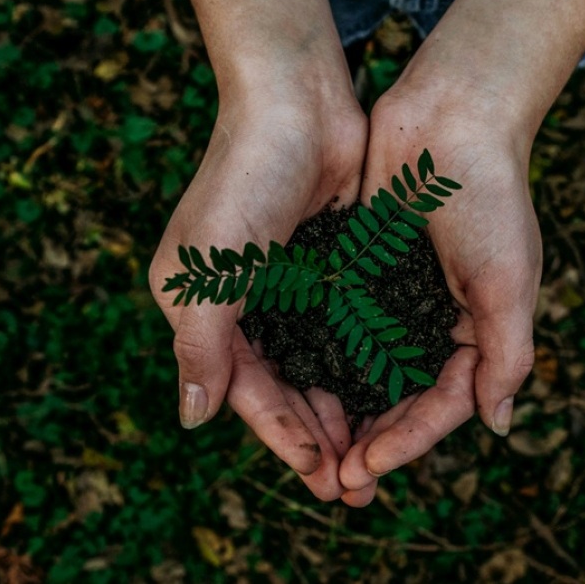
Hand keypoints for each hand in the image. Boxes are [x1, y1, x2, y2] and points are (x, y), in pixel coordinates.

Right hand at [149, 88, 365, 500]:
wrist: (297, 100)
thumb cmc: (243, 179)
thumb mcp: (209, 269)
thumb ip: (201, 345)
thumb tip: (193, 419)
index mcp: (202, 308)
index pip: (245, 389)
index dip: (282, 435)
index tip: (321, 474)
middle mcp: (243, 303)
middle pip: (284, 386)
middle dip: (318, 436)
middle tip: (356, 485)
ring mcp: (288, 285)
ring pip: (318, 365)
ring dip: (344, 409)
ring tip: (376, 454)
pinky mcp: (329, 265)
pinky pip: (346, 329)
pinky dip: (364, 364)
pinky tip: (392, 394)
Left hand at [337, 88, 540, 506]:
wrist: (452, 115)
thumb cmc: (491, 197)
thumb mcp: (509, 281)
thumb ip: (506, 354)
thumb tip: (497, 425)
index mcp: (476, 332)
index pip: (442, 405)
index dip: (407, 441)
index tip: (367, 467)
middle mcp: (434, 322)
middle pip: (399, 399)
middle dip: (370, 441)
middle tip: (333, 481)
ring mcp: (394, 297)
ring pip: (363, 371)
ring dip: (341, 411)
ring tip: (310, 450)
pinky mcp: (360, 269)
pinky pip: (338, 325)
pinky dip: (319, 357)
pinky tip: (292, 384)